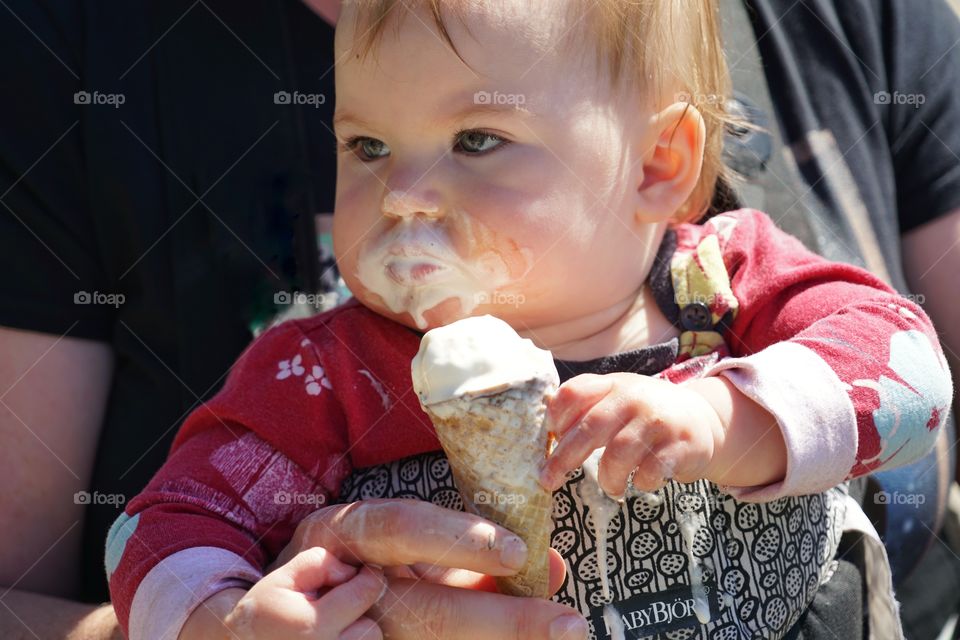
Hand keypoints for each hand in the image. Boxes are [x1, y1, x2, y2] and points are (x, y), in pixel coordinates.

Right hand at [180, 547, 385, 639]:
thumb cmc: (264, 611)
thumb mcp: (284, 577)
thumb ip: (319, 563)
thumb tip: (351, 572)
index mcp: (314, 626)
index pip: (364, 594)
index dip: (369, 577)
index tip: (366, 572)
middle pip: (371, 628)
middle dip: (360, 612)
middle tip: (337, 606)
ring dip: (357, 633)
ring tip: (332, 625)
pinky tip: (331, 635)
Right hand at [273, 499, 588, 639]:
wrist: (263, 611)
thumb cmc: (344, 564)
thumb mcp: (392, 545)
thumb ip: (464, 555)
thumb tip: (549, 564)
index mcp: (346, 532)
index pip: (402, 530)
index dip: (459, 538)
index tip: (521, 551)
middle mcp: (337, 585)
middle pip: (425, 610)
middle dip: (504, 619)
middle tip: (570, 625)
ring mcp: (335, 631)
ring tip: (551, 635)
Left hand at [539, 373, 724, 495]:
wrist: (704, 421)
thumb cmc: (646, 415)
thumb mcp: (619, 397)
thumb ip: (588, 406)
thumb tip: (550, 432)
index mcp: (614, 384)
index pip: (575, 392)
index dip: (557, 415)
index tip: (551, 437)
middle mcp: (635, 398)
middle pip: (591, 428)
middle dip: (565, 458)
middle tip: (549, 480)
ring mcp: (658, 421)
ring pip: (618, 455)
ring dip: (608, 478)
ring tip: (611, 486)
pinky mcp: (680, 446)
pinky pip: (648, 473)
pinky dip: (640, 483)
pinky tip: (642, 480)